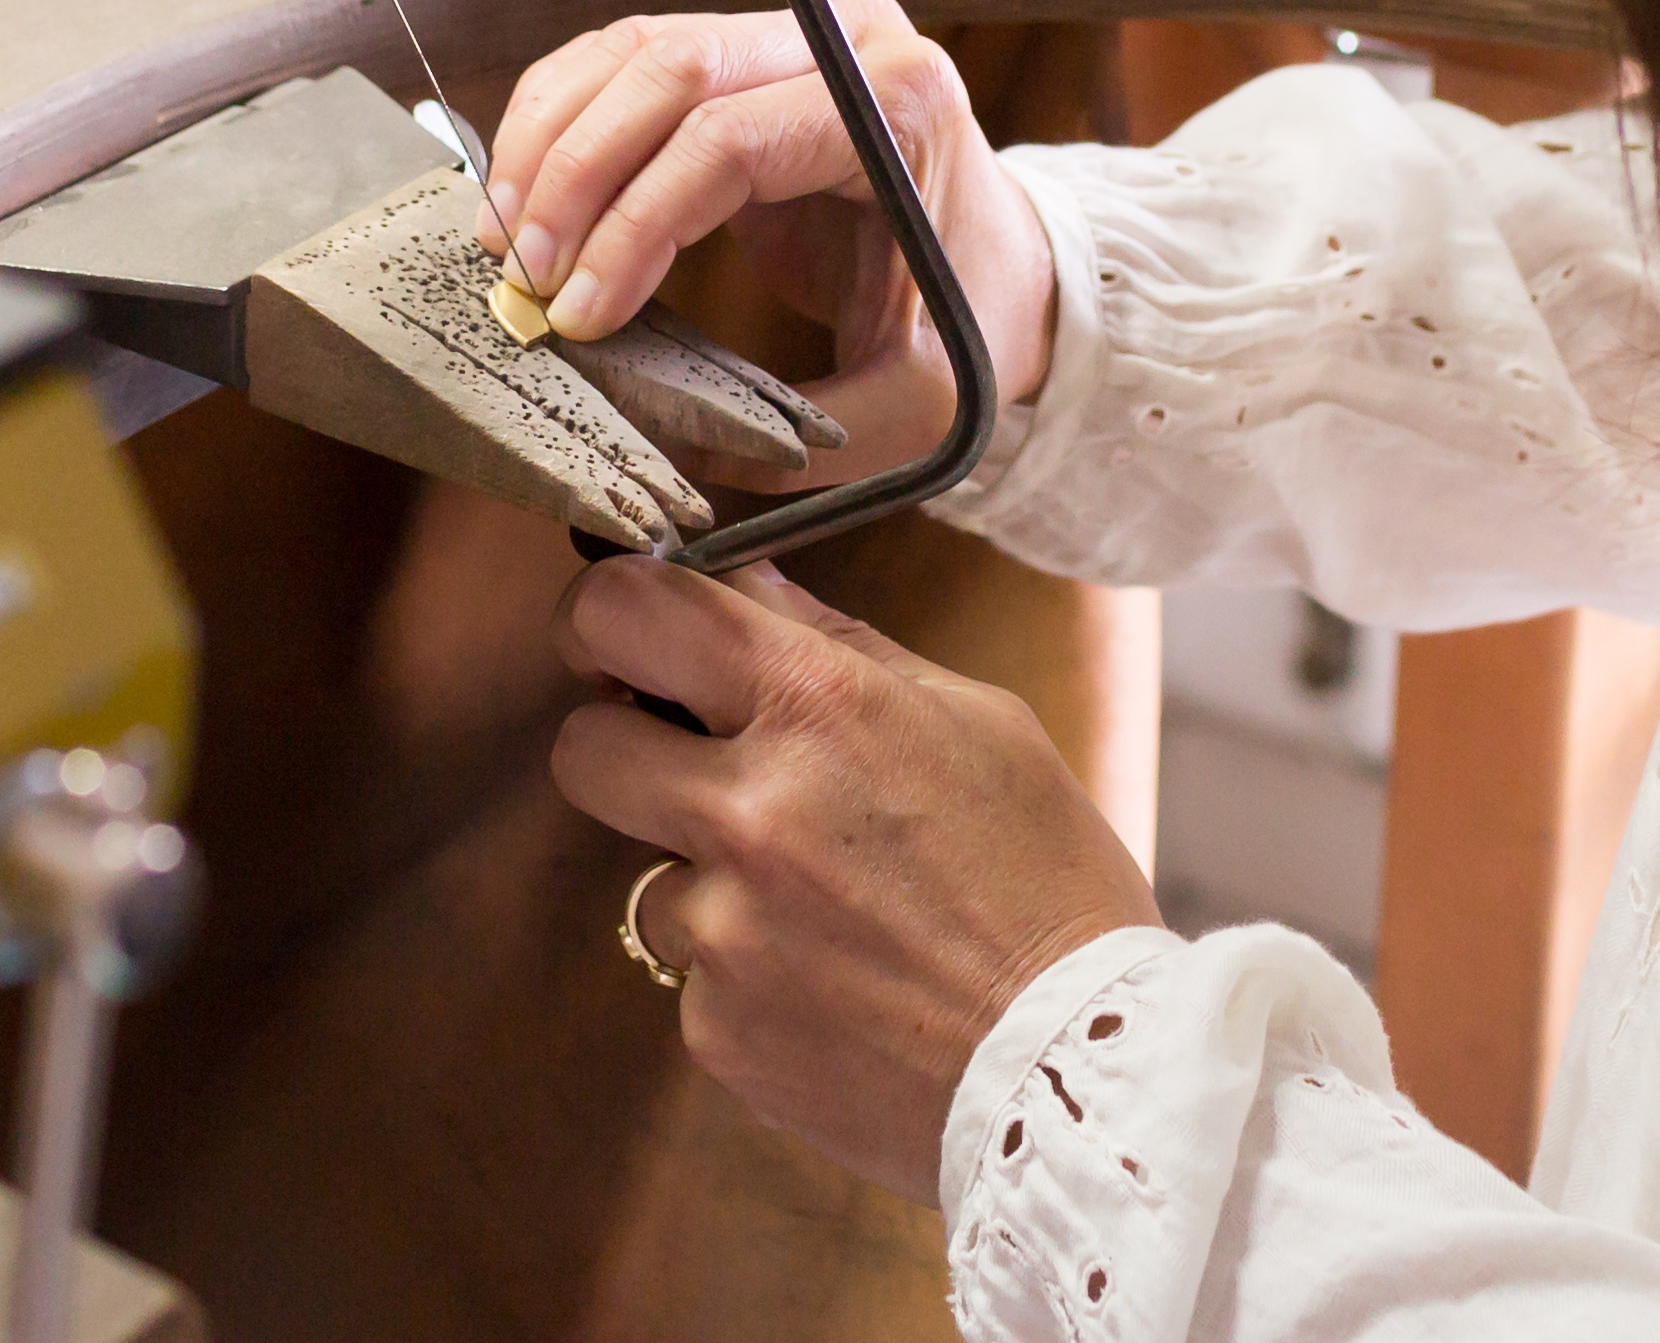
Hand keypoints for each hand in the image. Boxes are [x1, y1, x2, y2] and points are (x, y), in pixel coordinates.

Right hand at [480, 0, 1056, 472]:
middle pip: (669, 69)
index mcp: (899, 104)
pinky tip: (521, 191)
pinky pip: (627, 57)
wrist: (1007, 267)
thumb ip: (805, 440)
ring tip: (501, 240)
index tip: (580, 312)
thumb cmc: (971, 328)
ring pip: (632, 49)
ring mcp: (791, 31)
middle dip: (573, 174)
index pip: (730, 139)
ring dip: (549, 140)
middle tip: (521, 275)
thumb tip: (664, 452)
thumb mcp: (918, 408)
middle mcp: (846, 39)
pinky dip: (561, 117)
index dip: (634, 222)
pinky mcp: (743, 49)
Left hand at [553, 553, 1159, 1202]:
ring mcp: (725, 928)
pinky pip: (694, 975)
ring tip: (826, 912)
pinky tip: (837, 985)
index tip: (623, 642)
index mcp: (818, 708)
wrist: (1076, 1072)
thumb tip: (751, 586)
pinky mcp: (716, 1029)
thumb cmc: (1049, 884)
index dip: (603, 616)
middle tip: (693, 768)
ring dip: (709, 880)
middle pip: (582, 746)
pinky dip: (748, 975)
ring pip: (646, 873)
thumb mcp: (978, 723)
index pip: (627, 610)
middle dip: (627, 748)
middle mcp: (750, 811)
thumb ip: (844, 649)